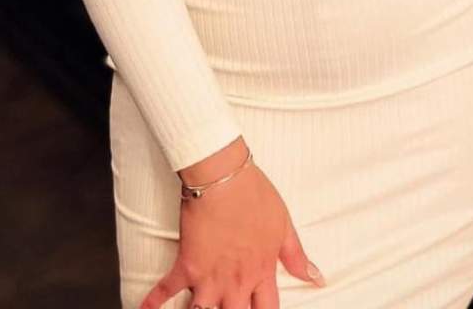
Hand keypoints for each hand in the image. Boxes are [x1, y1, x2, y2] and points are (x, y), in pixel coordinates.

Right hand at [139, 160, 325, 307]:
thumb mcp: (284, 224)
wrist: (223, 176)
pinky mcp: (187, 265)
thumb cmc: (255, 194)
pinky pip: (168, 289)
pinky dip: (154, 301)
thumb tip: (317, 279)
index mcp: (262, 271)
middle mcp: (237, 281)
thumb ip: (297, 256)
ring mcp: (210, 276)